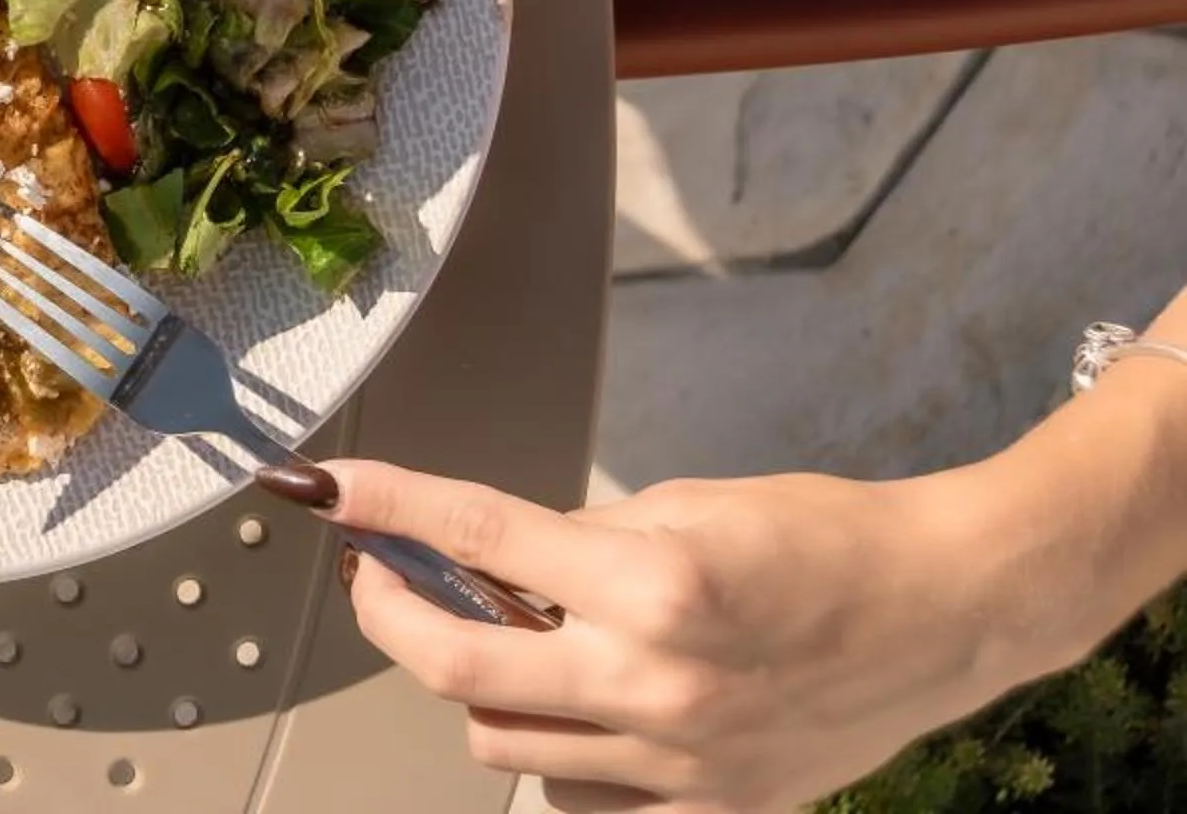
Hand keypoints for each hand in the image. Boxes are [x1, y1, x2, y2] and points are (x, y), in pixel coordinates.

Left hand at [322, 459, 1038, 812]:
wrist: (944, 611)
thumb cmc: (821, 535)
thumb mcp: (686, 505)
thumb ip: (576, 541)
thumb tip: (479, 555)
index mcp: (652, 583)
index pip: (477, 538)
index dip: (388, 506)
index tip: (326, 489)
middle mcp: (657, 681)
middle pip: (457, 670)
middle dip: (391, 613)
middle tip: (378, 573)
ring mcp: (681, 761)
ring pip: (504, 742)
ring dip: (476, 688)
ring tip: (504, 640)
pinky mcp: (710, 811)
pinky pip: (578, 796)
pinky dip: (554, 750)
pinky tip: (578, 707)